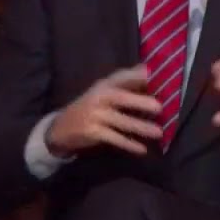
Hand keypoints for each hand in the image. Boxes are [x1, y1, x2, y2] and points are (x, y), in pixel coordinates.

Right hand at [48, 65, 162, 157]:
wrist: (60, 127)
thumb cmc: (89, 108)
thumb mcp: (102, 92)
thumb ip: (124, 82)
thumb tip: (148, 69)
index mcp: (102, 86)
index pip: (119, 77)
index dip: (134, 75)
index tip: (152, 74)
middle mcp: (98, 98)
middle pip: (119, 98)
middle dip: (139, 102)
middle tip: (159, 108)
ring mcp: (94, 115)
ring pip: (120, 121)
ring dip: (140, 127)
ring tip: (158, 132)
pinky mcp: (92, 132)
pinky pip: (114, 138)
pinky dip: (128, 144)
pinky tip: (142, 149)